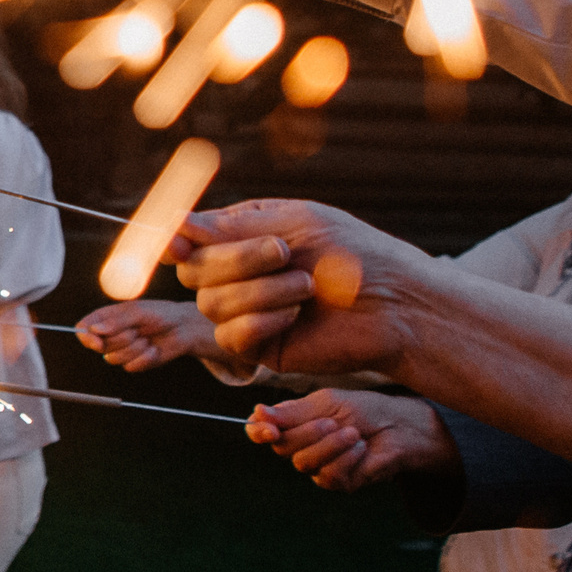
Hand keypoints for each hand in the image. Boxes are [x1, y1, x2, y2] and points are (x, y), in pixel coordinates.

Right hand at [76, 299, 221, 372]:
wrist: (183, 329)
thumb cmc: (161, 314)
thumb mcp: (139, 312)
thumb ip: (116, 321)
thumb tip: (94, 329)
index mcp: (106, 318)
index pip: (83, 328)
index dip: (86, 337)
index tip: (97, 342)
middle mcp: (110, 334)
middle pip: (99, 346)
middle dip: (120, 340)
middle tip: (136, 331)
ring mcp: (121, 350)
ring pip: (113, 359)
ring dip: (133, 350)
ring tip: (147, 340)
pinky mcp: (133, 362)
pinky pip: (129, 367)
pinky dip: (143, 359)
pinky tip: (153, 350)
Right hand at [172, 199, 430, 374]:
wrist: (396, 305)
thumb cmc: (354, 253)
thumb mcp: (295, 223)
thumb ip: (233, 227)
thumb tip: (176, 225)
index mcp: (241, 236)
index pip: (188, 238)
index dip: (175, 240)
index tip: (180, 241)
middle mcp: (236, 273)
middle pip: (194, 269)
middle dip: (237, 259)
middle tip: (285, 252)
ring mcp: (244, 311)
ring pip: (210, 303)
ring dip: (260, 291)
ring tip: (307, 287)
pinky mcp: (258, 348)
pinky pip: (230, 336)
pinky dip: (260, 321)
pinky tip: (295, 315)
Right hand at [246, 389, 455, 492]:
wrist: (400, 427)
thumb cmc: (365, 410)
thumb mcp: (326, 403)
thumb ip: (292, 412)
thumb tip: (257, 414)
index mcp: (292, 422)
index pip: (260, 431)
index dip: (258, 431)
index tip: (270, 429)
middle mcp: (300, 446)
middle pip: (282, 447)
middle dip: (307, 433)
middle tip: (333, 421)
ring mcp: (318, 466)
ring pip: (304, 463)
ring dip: (330, 446)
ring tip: (353, 433)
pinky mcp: (338, 482)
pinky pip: (328, 476)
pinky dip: (346, 459)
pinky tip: (361, 449)